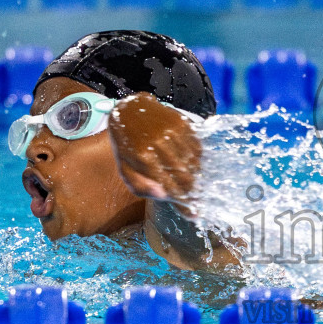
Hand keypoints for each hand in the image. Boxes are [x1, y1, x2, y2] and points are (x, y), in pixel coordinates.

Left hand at [108, 92, 201, 213]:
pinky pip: (198, 148)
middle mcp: (160, 144)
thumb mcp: (124, 167)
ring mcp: (173, 132)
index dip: (183, 203)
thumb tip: (162, 196)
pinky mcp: (183, 123)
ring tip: (189, 178)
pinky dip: (197, 158)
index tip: (194, 214)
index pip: (169, 187)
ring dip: (195, 175)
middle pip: (186, 177)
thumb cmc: (127, 144)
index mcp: (143, 158)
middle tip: (194, 197)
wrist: (130, 109)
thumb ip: (140, 186)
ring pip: (195, 163)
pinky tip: (188, 160)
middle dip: (191, 191)